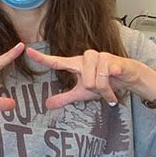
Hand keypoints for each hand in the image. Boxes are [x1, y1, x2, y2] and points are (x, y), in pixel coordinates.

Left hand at [25, 48, 155, 107]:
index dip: (42, 58)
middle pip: (85, 81)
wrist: (128, 76)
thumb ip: (64, 98)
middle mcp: (86, 58)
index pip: (56, 61)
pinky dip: (114, 86)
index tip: (27, 51)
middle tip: (101, 90)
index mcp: (75, 64)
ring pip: (97, 81)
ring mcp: (101, 57)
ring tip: (109, 87)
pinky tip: (116, 79)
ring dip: (105, 90)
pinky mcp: (115, 60)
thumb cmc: (103, 81)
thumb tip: (47, 105)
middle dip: (95, 90)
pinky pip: (109, 77)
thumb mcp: (81, 93)